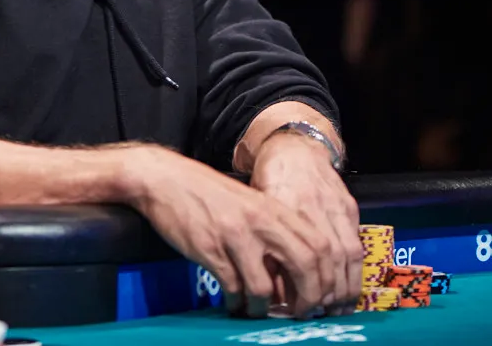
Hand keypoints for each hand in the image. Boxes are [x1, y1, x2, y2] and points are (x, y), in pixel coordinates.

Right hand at [125, 146, 341, 318]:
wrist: (165, 179)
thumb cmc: (207, 195)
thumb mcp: (249, 205)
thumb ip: (273, 232)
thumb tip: (293, 276)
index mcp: (273, 208)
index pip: (319, 246)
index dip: (325, 278)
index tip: (318, 298)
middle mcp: (260, 221)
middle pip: (305, 265)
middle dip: (307, 298)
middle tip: (298, 313)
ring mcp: (235, 235)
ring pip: (264, 286)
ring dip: (262, 307)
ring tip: (255, 310)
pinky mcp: (209, 249)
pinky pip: (232, 287)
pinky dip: (236, 302)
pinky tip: (232, 301)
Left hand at [250, 132, 362, 316]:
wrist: (294, 146)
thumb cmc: (268, 180)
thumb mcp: (256, 208)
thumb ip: (264, 244)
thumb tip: (271, 289)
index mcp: (285, 206)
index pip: (298, 255)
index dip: (301, 286)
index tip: (295, 307)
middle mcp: (312, 207)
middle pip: (327, 259)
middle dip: (325, 292)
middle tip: (317, 313)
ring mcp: (334, 207)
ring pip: (347, 254)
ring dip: (344, 287)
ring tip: (336, 309)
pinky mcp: (348, 207)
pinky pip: (357, 244)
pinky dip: (355, 271)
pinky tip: (348, 287)